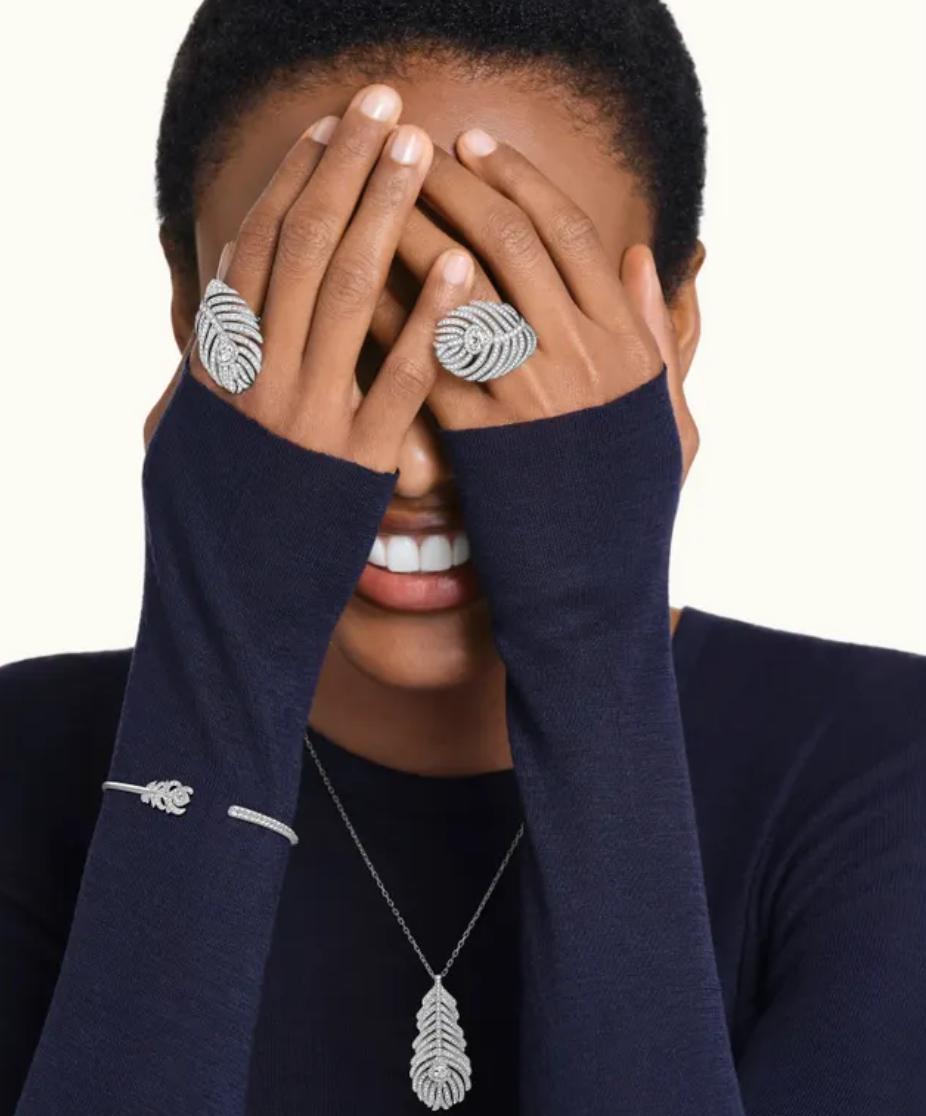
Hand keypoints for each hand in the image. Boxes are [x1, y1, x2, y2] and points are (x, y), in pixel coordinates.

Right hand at [174, 83, 477, 474]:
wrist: (226, 598)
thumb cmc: (219, 509)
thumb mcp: (193, 426)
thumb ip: (210, 359)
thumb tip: (223, 293)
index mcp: (221, 357)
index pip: (261, 243)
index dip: (299, 178)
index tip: (335, 125)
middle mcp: (257, 374)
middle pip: (306, 248)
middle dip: (349, 170)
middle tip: (389, 106)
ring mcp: (305, 415)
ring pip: (348, 294)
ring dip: (388, 214)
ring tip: (425, 153)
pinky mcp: (354, 460)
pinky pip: (398, 381)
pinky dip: (430, 320)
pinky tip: (463, 267)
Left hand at [367, 135, 697, 480]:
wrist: (596, 588)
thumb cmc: (632, 504)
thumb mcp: (666, 416)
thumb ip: (659, 335)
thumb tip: (644, 257)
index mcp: (624, 342)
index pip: (567, 231)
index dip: (516, 179)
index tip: (472, 146)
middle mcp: (580, 356)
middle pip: (507, 241)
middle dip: (451, 186)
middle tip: (407, 154)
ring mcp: (529, 396)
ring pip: (460, 287)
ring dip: (411, 234)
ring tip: (371, 199)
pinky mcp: (481, 437)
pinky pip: (429, 360)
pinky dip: (394, 317)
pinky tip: (359, 285)